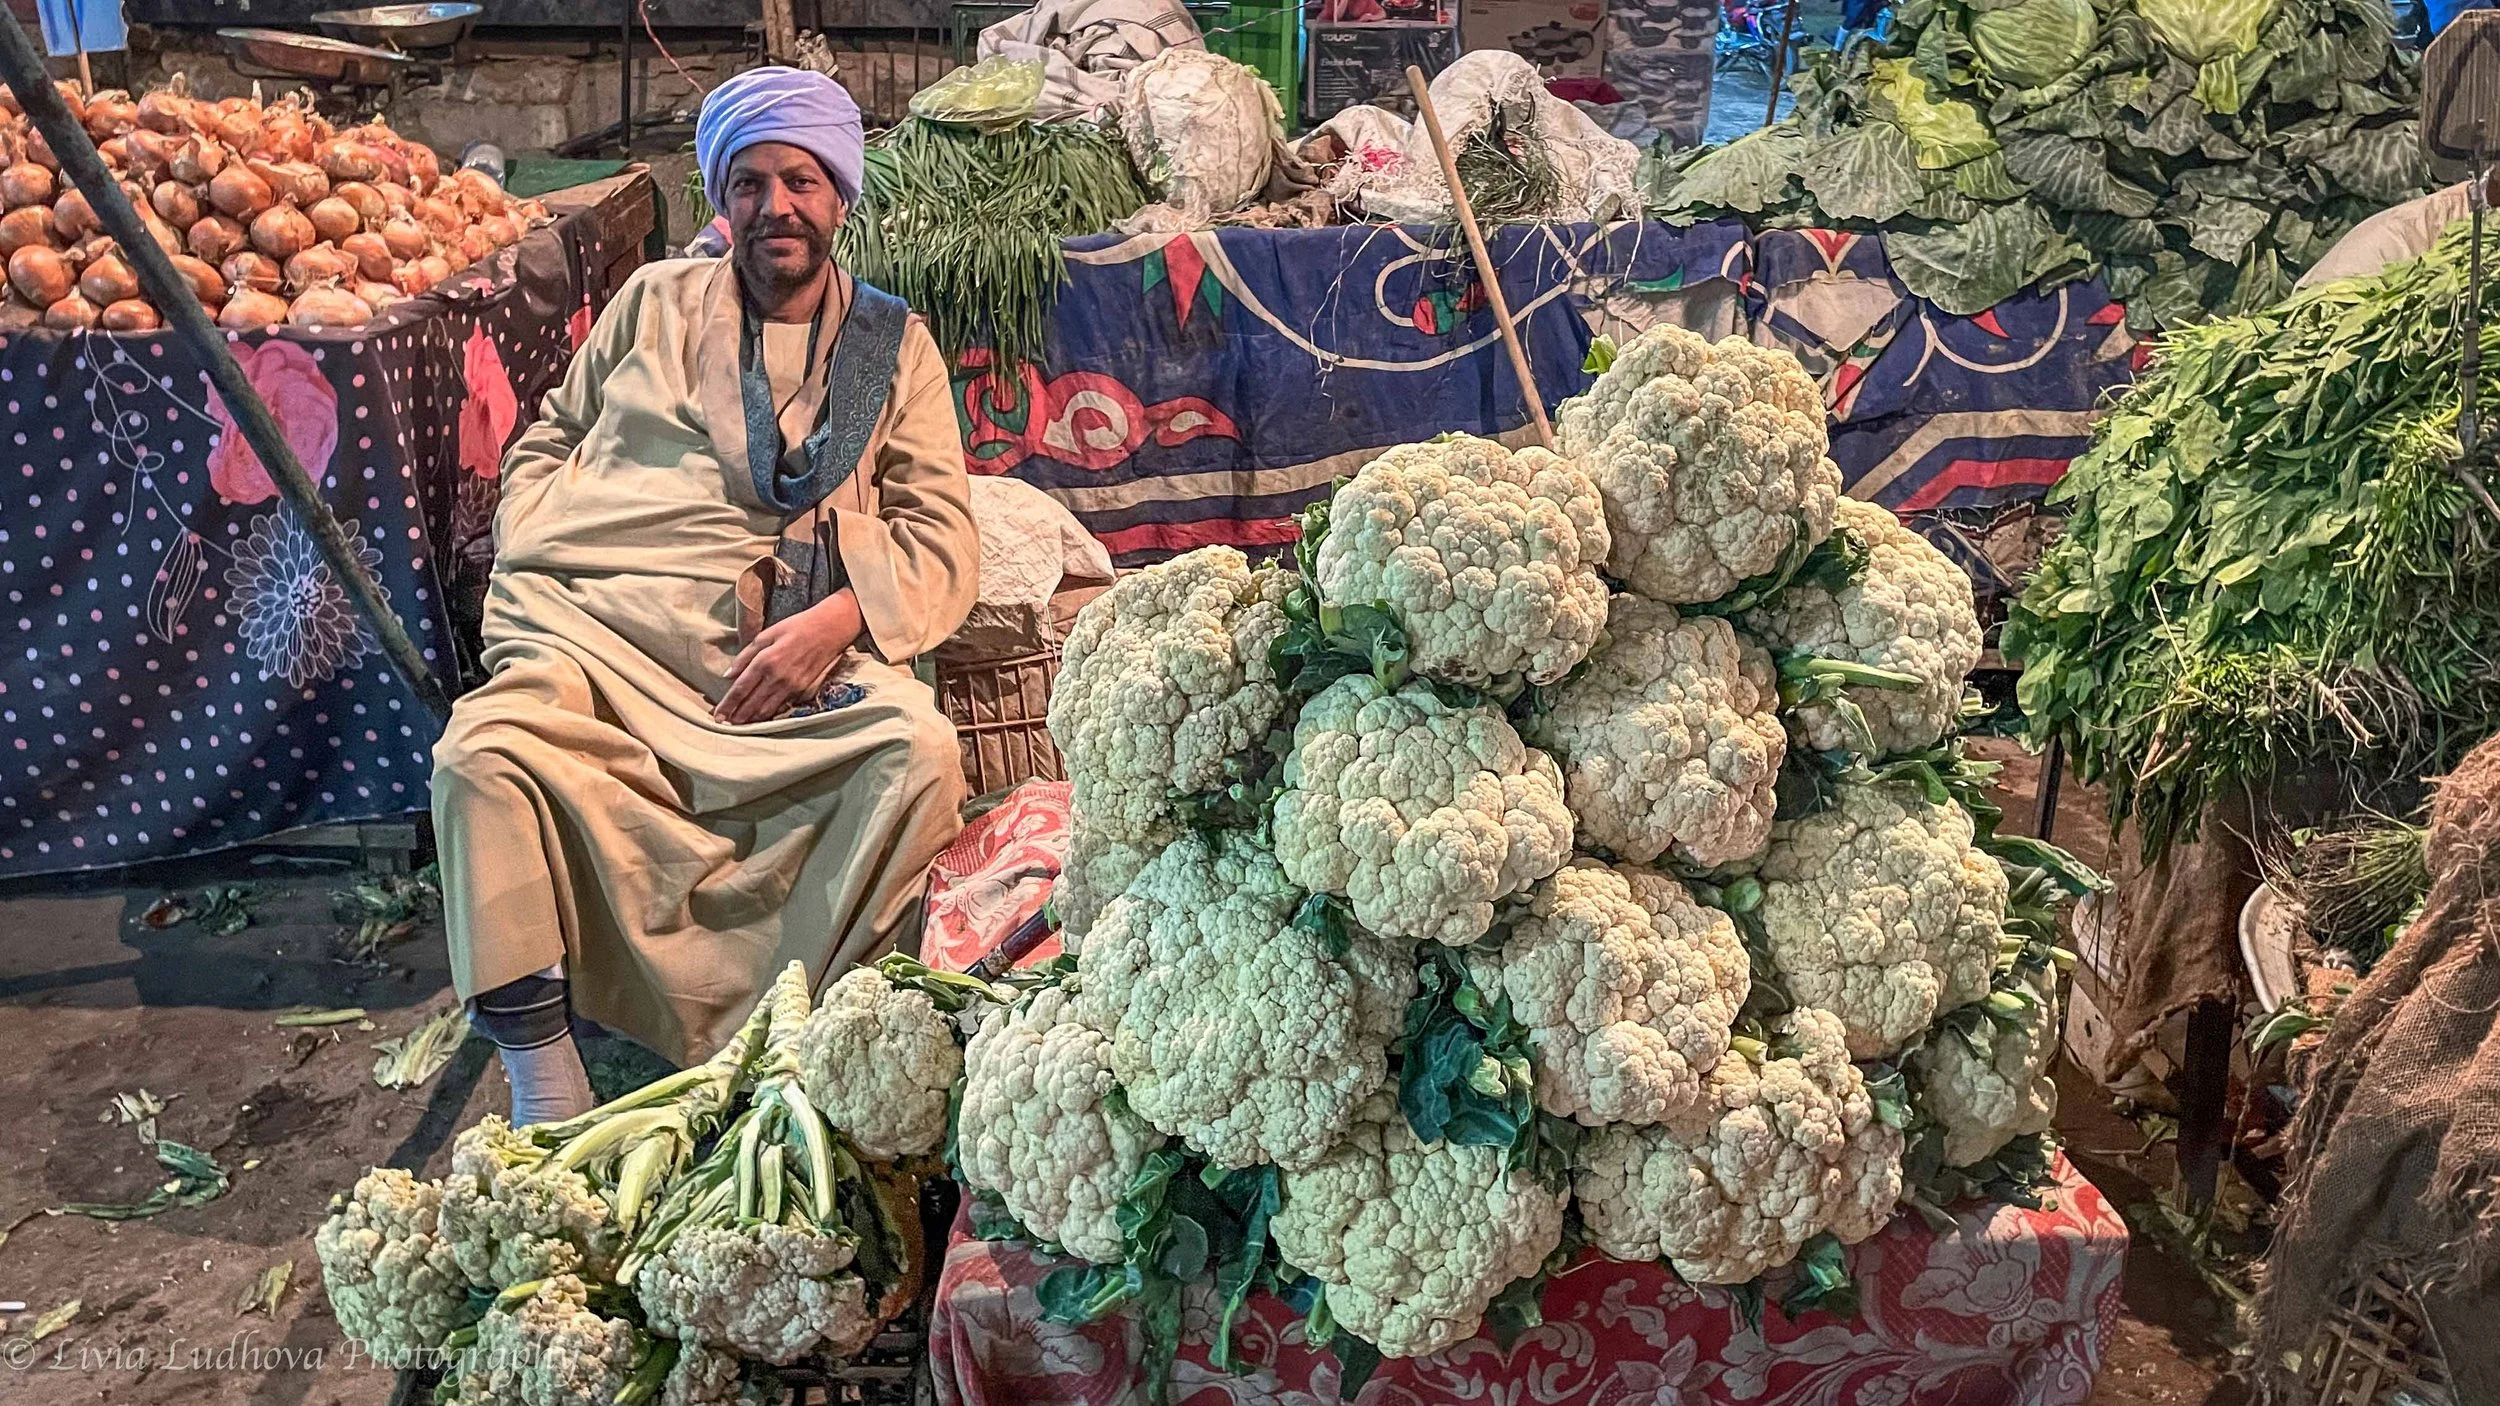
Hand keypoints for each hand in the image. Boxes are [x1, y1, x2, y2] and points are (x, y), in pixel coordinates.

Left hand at [715, 589, 863, 723]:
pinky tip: (761, 717)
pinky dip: (769, 714)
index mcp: (764, 661)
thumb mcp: (766, 634)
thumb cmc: (796, 627)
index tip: (717, 716)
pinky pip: (782, 706)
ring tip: (739, 725)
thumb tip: (728, 675)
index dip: (727, 705)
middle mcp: (776, 677)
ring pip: (766, 709)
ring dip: (751, 719)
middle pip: (751, 703)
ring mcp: (791, 686)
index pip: (740, 689)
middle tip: (724, 724)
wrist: (829, 629)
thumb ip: (745, 655)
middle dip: (736, 716)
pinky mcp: (802, 690)